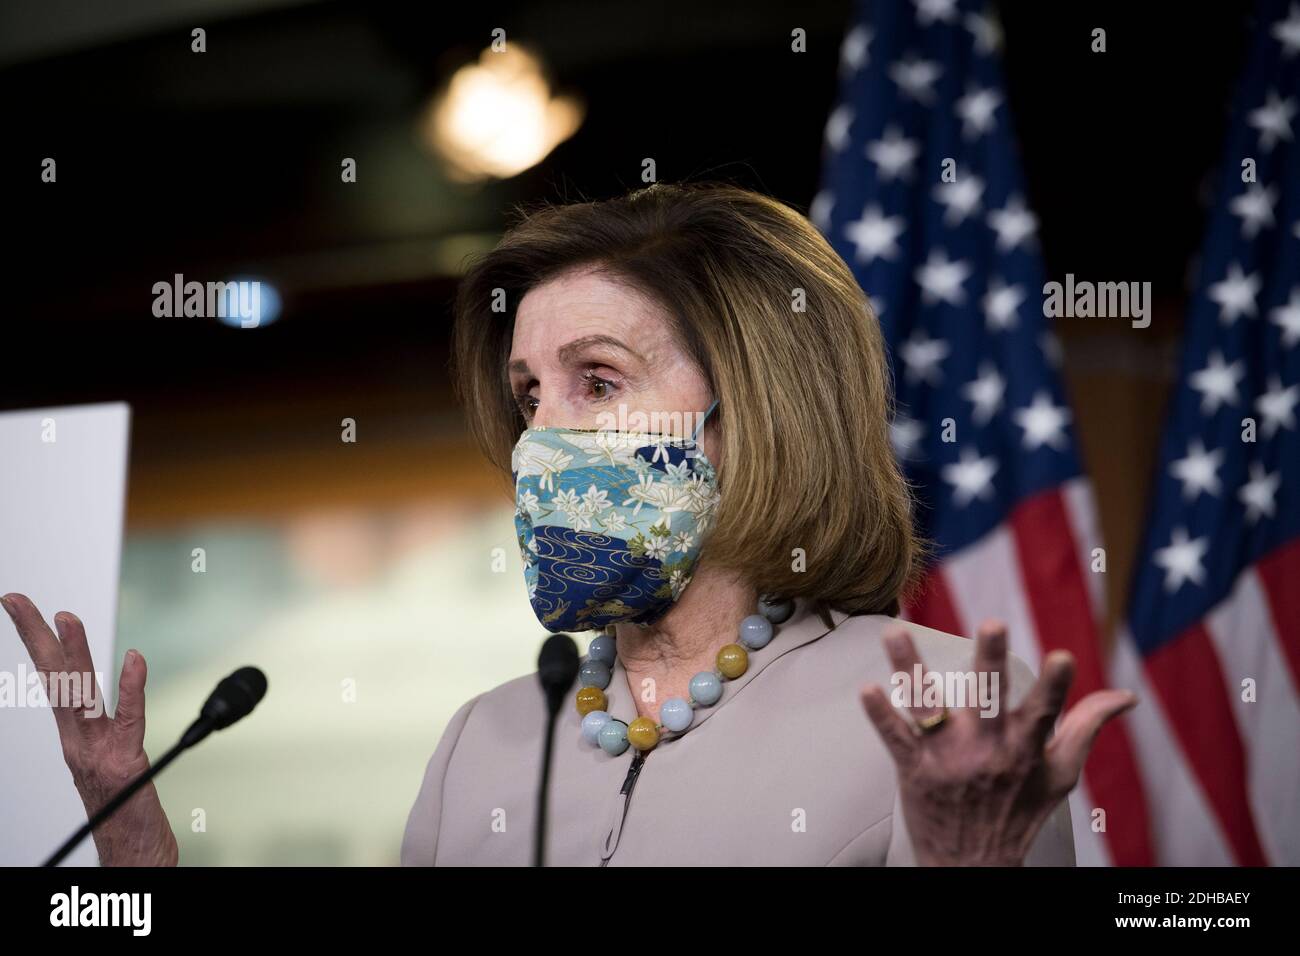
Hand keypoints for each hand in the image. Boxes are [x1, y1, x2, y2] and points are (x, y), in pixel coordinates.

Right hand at [2, 592, 178, 865]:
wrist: (133, 857)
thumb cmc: (126, 812)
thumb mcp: (116, 762)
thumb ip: (114, 726)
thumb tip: (125, 680)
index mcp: (75, 738)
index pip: (54, 681)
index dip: (39, 642)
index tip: (24, 607)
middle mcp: (78, 742)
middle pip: (54, 681)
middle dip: (36, 637)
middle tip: (18, 599)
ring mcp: (98, 753)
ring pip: (82, 697)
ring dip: (75, 655)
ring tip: (65, 616)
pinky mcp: (126, 763)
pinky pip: (130, 720)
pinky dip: (132, 688)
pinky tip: (134, 658)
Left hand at [859, 619, 1136, 865]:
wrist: (975, 867)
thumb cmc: (1020, 812)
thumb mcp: (1061, 774)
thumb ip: (1086, 727)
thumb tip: (1127, 696)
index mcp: (1025, 749)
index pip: (1045, 712)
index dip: (1056, 686)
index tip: (1062, 657)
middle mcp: (987, 751)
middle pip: (989, 698)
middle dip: (991, 661)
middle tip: (992, 624)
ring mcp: (948, 759)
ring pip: (928, 707)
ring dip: (911, 669)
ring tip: (896, 633)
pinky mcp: (915, 770)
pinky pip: (896, 739)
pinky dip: (881, 715)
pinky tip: (868, 690)